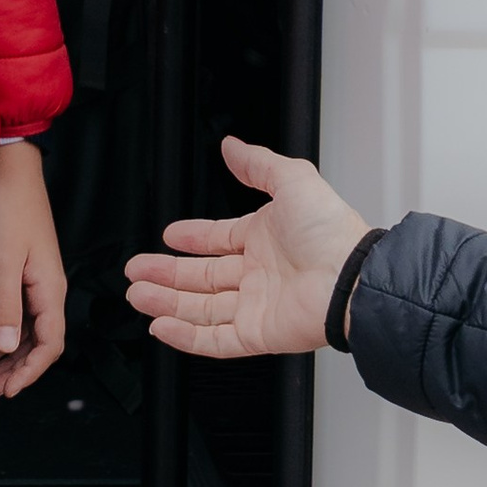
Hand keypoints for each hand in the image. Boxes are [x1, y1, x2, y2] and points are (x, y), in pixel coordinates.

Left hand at [0, 138, 66, 398]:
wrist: (10, 170)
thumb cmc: (10, 208)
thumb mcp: (4, 260)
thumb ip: (7, 305)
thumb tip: (8, 348)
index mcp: (50, 289)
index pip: (50, 345)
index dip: (29, 373)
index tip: (7, 392)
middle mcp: (49, 289)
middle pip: (41, 343)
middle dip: (19, 371)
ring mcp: (38, 280)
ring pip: (32, 331)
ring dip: (13, 356)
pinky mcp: (24, 271)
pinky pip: (23, 314)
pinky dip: (9, 334)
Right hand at [125, 133, 369, 359]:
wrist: (351, 278)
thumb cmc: (331, 231)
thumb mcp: (292, 179)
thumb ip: (258, 164)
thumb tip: (231, 146)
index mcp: (265, 239)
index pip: (218, 239)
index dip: (192, 237)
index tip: (168, 235)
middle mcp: (259, 274)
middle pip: (201, 277)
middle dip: (165, 273)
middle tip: (136, 269)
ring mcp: (257, 306)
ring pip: (200, 308)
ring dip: (166, 302)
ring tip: (137, 294)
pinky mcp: (257, 334)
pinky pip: (214, 340)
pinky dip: (185, 336)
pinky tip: (161, 326)